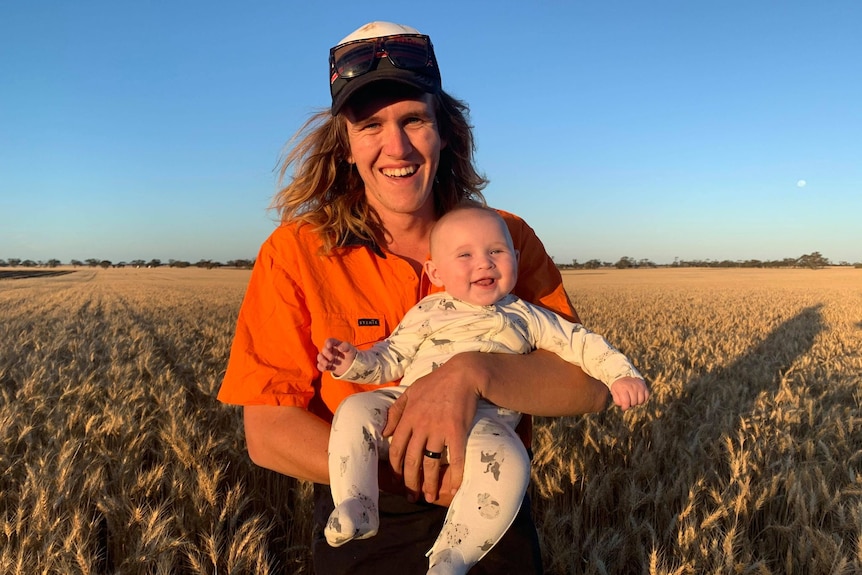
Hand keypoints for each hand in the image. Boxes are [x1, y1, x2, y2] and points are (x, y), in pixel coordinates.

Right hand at [316, 337, 356, 376]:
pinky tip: (324, 369)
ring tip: (326, 364)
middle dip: (326, 353)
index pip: (329, 341)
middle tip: (332, 358)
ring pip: (320, 357)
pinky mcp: (328, 366)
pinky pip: (320, 366)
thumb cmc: (351, 355)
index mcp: (335, 345)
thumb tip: (339, 348)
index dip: (328, 342)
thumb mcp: (351, 349)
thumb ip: (346, 346)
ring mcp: (328, 358)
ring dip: (321, 360)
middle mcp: (330, 351)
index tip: (329, 346)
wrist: (353, 366)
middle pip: (324, 350)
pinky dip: (321, 367)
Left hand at [382, 353, 480, 503]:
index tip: (396, 480)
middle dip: (410, 482)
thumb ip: (396, 412)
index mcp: (408, 418)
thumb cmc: (436, 382)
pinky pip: (456, 458)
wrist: (463, 375)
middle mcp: (421, 426)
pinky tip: (454, 487)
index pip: (396, 448)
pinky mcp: (457, 432)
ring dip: (429, 483)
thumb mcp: (410, 392)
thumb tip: (384, 433)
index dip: (395, 467)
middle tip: (411, 496)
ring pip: (431, 463)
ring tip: (429, 497)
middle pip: (412, 460)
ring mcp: (439, 430)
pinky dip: (455, 475)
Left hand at [609, 377, 649, 409]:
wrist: (625, 374)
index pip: (626, 402)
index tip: (623, 407)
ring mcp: (639, 386)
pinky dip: (643, 399)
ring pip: (641, 401)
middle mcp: (632, 387)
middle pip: (634, 402)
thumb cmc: (619, 385)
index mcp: (623, 388)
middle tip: (628, 401)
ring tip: (633, 399)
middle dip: (630, 404)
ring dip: (636, 402)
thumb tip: (624, 406)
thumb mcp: (614, 391)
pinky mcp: (644, 386)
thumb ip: (617, 400)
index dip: (625, 407)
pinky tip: (638, 397)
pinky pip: (646, 397)